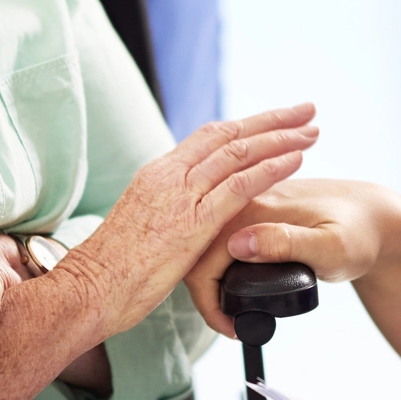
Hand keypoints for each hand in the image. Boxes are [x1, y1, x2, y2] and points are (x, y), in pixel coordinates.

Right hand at [55, 103, 318, 338]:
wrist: (88, 289)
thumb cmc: (111, 271)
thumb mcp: (139, 228)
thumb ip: (164, 212)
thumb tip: (181, 214)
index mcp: (157, 174)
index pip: (209, 137)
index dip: (246, 126)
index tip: (275, 120)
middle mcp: (169, 175)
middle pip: (229, 133)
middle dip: (272, 120)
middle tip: (306, 110)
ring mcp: (179, 195)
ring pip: (239, 152)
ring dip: (281, 138)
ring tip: (312, 131)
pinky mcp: (191, 221)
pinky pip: (238, 185)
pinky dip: (270, 168)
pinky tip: (296, 159)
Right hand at [185, 179, 400, 338]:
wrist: (375, 217)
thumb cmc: (360, 234)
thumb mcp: (330, 246)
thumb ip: (286, 244)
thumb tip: (239, 244)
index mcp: (256, 206)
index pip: (204, 254)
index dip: (207, 298)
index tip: (229, 326)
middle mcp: (246, 199)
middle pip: (197, 249)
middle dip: (203, 292)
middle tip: (228, 326)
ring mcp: (249, 203)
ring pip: (205, 244)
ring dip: (207, 280)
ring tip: (229, 312)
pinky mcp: (254, 210)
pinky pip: (220, 238)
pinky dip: (217, 267)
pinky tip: (232, 287)